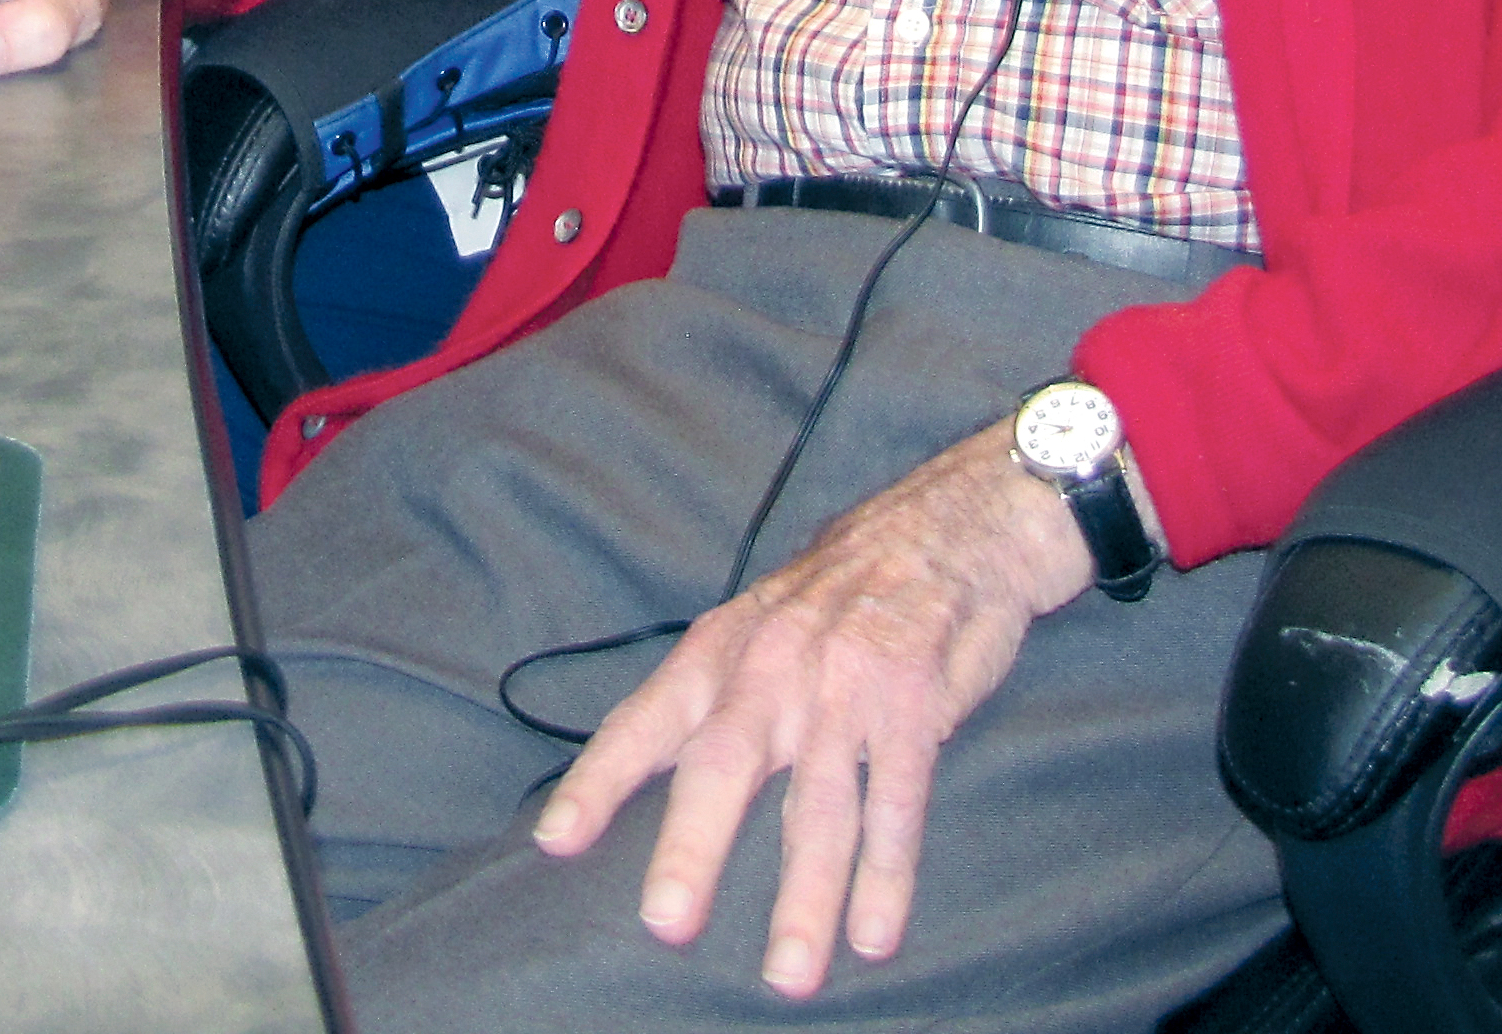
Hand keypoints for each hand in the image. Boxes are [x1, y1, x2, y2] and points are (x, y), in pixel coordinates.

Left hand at [530, 421, 1092, 998]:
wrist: (946, 529)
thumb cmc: (837, 593)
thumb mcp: (756, 624)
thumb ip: (709, 697)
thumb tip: (646, 775)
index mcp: (721, 650)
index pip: (645, 720)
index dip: (599, 780)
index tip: (555, 840)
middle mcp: (773, 668)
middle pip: (723, 765)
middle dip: (693, 845)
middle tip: (666, 921)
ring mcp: (845, 687)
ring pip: (817, 806)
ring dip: (804, 896)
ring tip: (789, 973)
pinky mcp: (912, 705)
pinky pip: (895, 802)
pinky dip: (886, 873)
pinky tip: (874, 934)